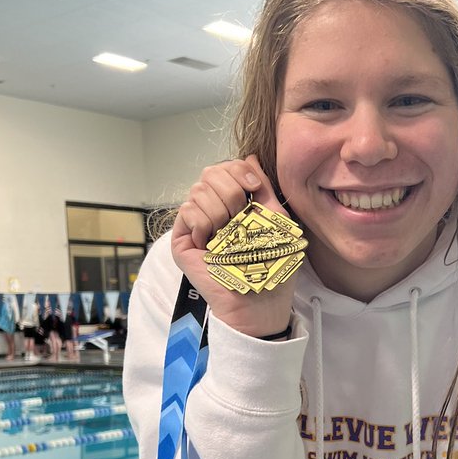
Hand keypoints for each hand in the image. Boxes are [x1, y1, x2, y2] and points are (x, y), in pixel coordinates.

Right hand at [172, 155, 296, 337]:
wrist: (259, 301)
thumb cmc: (271, 267)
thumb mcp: (275, 220)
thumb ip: (264, 189)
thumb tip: (249, 157)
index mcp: (233, 204)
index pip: (226, 168)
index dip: (238, 170)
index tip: (254, 186)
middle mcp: (212, 210)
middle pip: (210, 173)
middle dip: (231, 189)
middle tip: (241, 216)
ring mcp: (196, 225)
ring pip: (198, 190)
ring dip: (220, 209)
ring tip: (228, 234)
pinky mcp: (182, 240)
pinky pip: (187, 210)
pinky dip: (203, 223)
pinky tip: (211, 242)